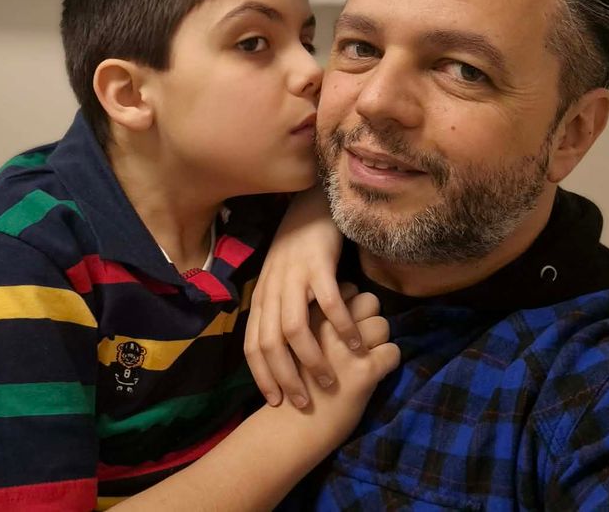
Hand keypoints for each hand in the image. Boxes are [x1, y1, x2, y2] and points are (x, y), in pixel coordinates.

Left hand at [246, 188, 360, 408]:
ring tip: (330, 381)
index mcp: (261, 296)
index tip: (276, 402)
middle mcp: (272, 289)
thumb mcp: (280, 282)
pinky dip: (341, 327)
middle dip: (286, 378)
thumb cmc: (299, 250)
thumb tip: (282, 354)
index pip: (253, 345)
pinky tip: (356, 345)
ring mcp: (294, 277)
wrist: (312, 204)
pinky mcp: (319, 265)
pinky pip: (329, 303)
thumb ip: (279, 313)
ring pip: (296, 330)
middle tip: (305, 403)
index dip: (262, 376)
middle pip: (271, 344)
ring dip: (313, 360)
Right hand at [288, 289, 399, 448]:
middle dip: (369, 317)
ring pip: (383, 324)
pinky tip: (376, 373)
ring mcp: (347, 349)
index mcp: (310, 316)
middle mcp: (329, 327)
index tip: (343, 325)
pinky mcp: (365, 371)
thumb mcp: (293, 341)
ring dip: (379, 340)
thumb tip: (336, 306)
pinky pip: (393, 352)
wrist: (291, 426)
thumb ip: (312, 321)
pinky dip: (389, 362)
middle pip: (369, 300)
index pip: (345, 289)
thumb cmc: (293, 381)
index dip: (349, 306)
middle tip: (360, 340)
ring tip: (366, 358)